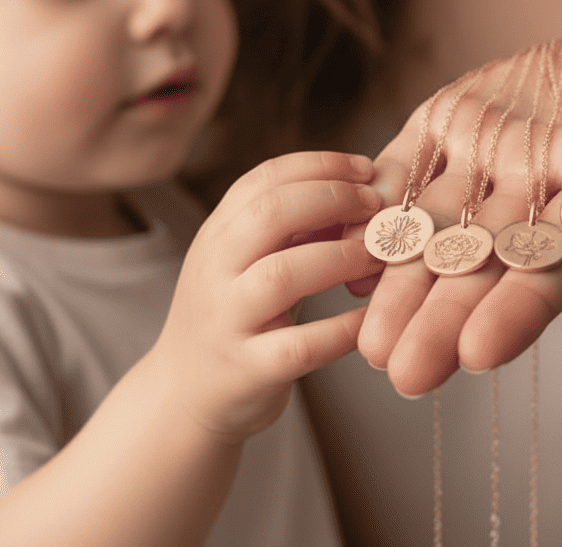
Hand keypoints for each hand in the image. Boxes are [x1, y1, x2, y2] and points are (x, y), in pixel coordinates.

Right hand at [149, 152, 384, 442]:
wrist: (182, 396)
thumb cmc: (234, 315)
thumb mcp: (247, 259)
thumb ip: (292, 225)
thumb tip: (359, 188)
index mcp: (218, 233)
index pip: (265, 177)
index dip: (321, 165)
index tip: (365, 168)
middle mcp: (215, 270)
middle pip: (271, 213)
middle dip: (333, 199)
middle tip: (377, 207)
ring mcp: (228, 321)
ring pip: (282, 275)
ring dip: (341, 257)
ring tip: (378, 256)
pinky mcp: (247, 371)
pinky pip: (302, 345)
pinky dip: (343, 328)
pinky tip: (371, 317)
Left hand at [354, 22, 561, 395]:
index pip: (561, 264)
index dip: (524, 306)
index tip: (481, 350)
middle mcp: (537, 200)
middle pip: (489, 268)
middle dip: (446, 318)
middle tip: (404, 375)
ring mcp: (486, 166)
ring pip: (438, 233)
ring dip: (401, 284)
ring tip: (366, 343)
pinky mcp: (448, 130)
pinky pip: (405, 171)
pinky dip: (375, 210)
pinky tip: (344, 252)